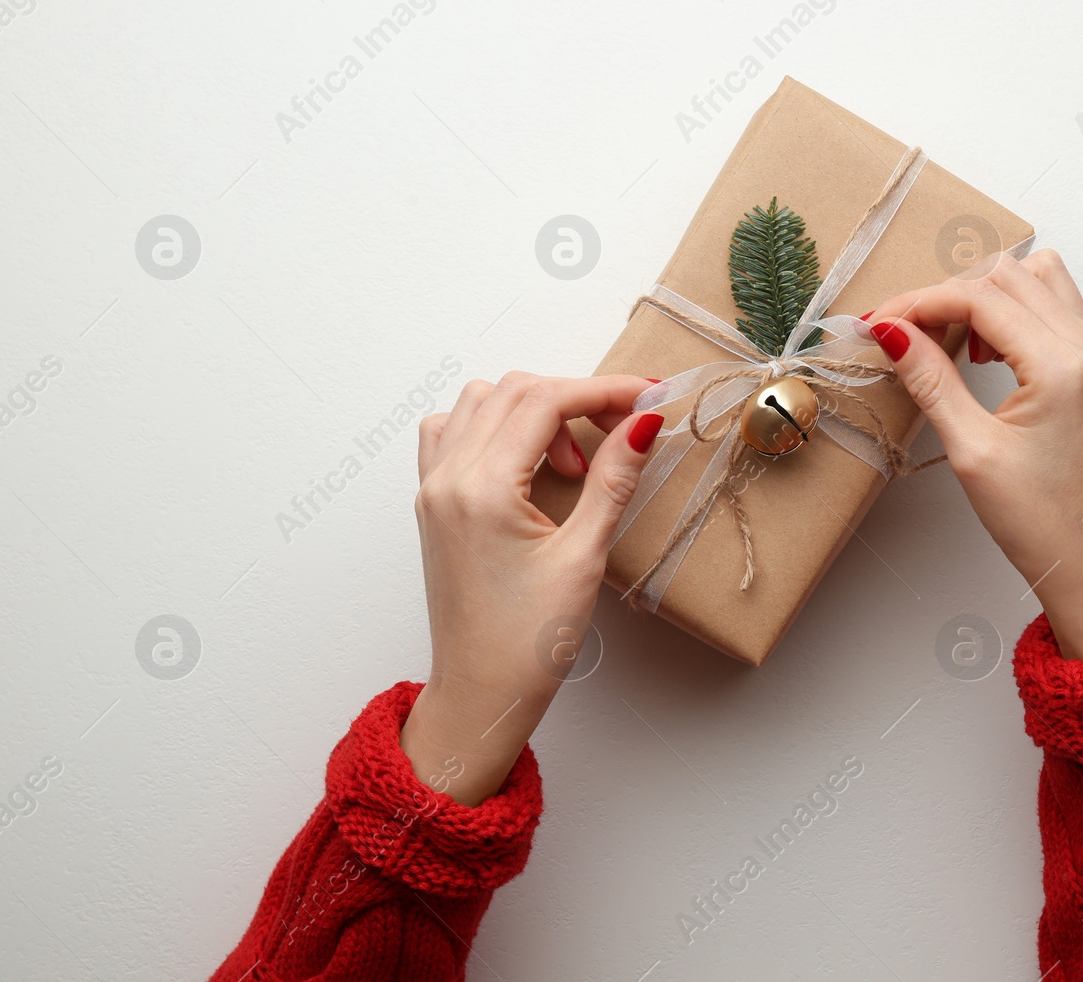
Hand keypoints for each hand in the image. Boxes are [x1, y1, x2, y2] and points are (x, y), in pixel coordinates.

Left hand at [399, 372, 662, 804]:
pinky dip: (494, 425)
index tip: (649, 396)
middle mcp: (448, 479)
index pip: (545, 401)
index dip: (604, 390)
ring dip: (534, 409)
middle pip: (514, 391)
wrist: (481, 692)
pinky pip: (454, 431)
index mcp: (482, 489)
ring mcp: (433, 488)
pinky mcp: (433, 503)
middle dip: (576, 397)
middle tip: (624, 429)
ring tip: (573, 461)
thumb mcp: (583, 556)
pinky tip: (528, 460)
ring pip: (481, 402)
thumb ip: (612, 480)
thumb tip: (643, 422)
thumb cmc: (528, 641)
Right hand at [867, 249, 1082, 664]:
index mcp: (1062, 364)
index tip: (878, 323)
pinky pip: (1051, 306)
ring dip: (984, 295)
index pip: (980, 296)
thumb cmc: (1038, 518)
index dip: (920, 302)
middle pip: (1008, 274)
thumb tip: (892, 332)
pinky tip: (982, 352)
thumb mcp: (972, 449)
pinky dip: (1010, 311)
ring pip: (1034, 279)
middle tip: (904, 333)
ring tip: (949, 340)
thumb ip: (931, 380)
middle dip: (949, 293)